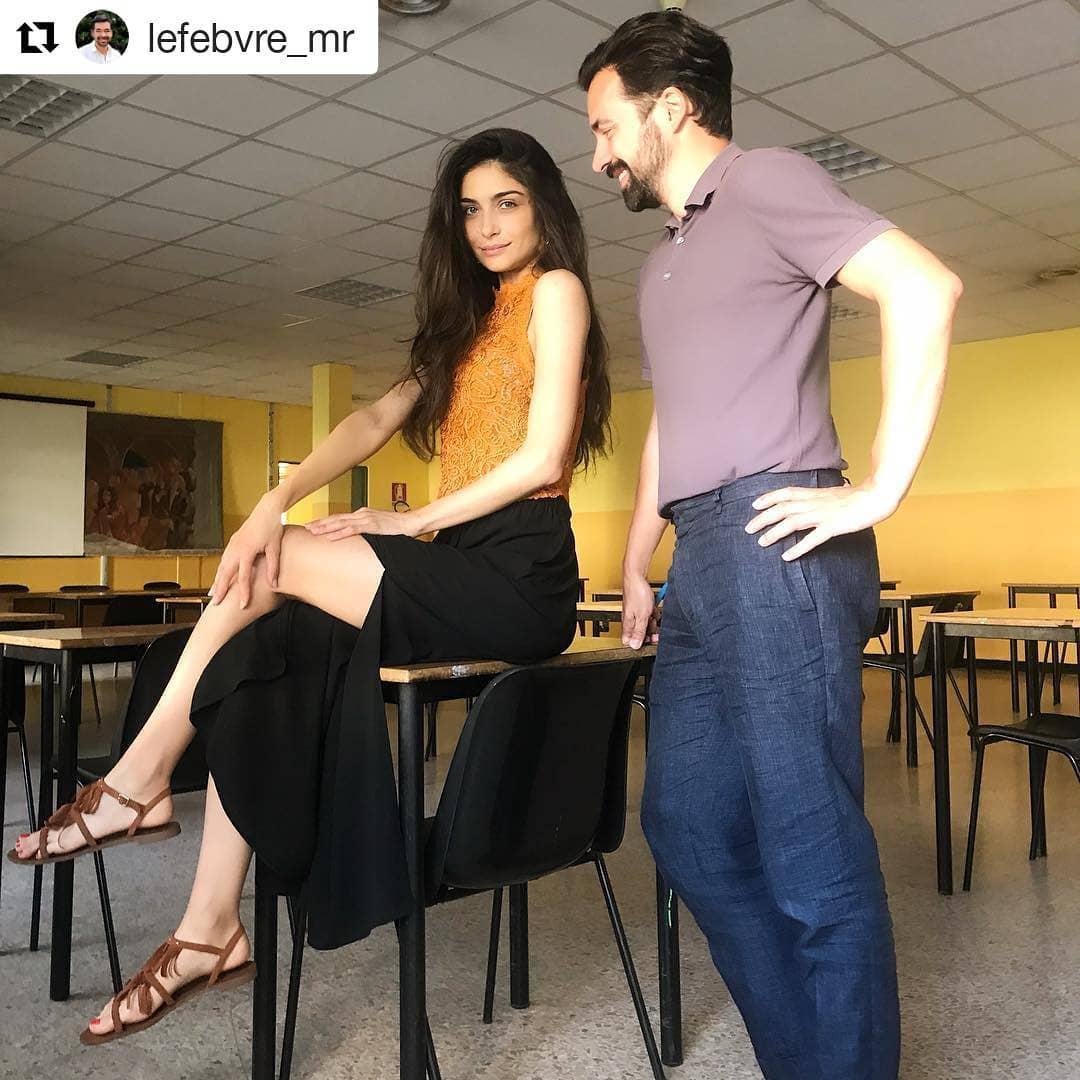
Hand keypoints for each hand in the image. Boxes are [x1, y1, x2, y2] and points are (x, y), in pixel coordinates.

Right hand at [210, 496, 283, 608]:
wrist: (267, 509)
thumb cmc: (273, 528)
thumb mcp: (274, 548)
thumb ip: (273, 568)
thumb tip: (273, 585)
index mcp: (246, 551)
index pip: (243, 578)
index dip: (243, 593)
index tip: (242, 606)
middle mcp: (236, 549)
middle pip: (225, 574)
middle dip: (220, 589)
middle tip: (215, 604)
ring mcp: (232, 545)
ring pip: (222, 566)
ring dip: (217, 580)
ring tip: (213, 594)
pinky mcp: (232, 542)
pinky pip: (224, 560)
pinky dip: (221, 571)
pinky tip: (220, 578)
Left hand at [306, 507, 422, 540]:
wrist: (412, 523)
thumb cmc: (397, 527)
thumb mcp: (378, 526)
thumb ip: (366, 529)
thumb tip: (356, 536)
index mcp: (362, 514)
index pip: (340, 517)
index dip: (325, 521)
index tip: (313, 525)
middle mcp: (362, 514)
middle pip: (336, 518)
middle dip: (320, 523)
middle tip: (305, 528)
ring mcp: (366, 519)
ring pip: (341, 523)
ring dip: (325, 527)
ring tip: (313, 531)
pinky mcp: (372, 526)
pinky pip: (353, 530)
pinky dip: (340, 533)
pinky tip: (330, 537)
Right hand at [622, 571, 659, 648]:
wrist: (636, 576)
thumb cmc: (636, 593)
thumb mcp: (641, 616)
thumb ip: (638, 631)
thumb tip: (634, 646)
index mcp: (628, 625)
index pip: (630, 642)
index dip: (641, 643)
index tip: (650, 640)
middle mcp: (630, 621)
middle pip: (640, 634)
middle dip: (649, 632)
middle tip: (655, 628)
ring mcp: (635, 614)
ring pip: (645, 625)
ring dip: (652, 622)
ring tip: (653, 615)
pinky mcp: (639, 608)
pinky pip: (648, 616)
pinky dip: (652, 614)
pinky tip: (654, 610)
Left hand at [745, 481, 898, 560]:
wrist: (878, 496)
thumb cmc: (861, 495)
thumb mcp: (839, 492)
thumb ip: (828, 495)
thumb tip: (828, 493)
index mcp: (816, 493)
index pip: (786, 492)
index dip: (769, 498)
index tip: (754, 505)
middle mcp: (815, 502)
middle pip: (783, 508)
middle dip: (763, 518)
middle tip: (748, 528)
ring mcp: (823, 514)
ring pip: (792, 522)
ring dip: (774, 533)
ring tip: (761, 542)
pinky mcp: (833, 526)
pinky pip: (812, 539)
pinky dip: (798, 547)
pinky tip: (787, 556)